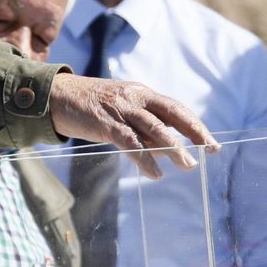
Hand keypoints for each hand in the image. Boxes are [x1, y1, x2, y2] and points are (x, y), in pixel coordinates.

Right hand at [50, 74, 216, 178]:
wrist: (55, 95)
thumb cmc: (89, 107)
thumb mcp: (120, 112)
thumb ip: (142, 128)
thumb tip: (167, 151)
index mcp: (140, 93)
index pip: (174, 108)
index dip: (194, 124)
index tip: (211, 142)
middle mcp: (134, 97)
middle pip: (172, 113)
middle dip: (194, 132)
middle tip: (210, 149)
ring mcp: (120, 108)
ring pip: (154, 128)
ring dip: (174, 148)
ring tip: (188, 165)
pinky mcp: (105, 122)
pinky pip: (130, 141)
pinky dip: (144, 158)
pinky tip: (155, 173)